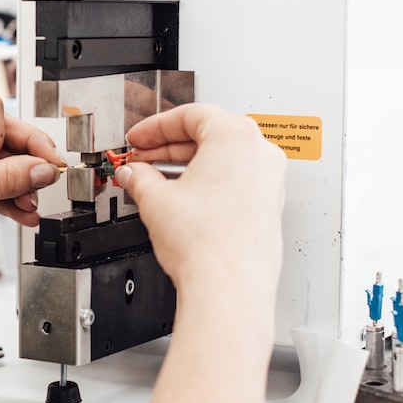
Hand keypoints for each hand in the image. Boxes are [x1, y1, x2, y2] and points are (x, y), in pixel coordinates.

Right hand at [115, 104, 285, 328]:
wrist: (228, 287)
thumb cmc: (206, 244)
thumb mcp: (156, 200)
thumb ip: (140, 178)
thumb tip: (134, 174)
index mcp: (236, 138)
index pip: (191, 115)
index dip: (155, 126)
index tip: (139, 138)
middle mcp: (260, 154)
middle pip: (209, 135)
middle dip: (169, 147)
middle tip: (143, 159)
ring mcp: (269, 182)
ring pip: (223, 160)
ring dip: (188, 166)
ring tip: (157, 182)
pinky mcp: (268, 207)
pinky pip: (235, 182)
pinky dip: (208, 184)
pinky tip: (182, 201)